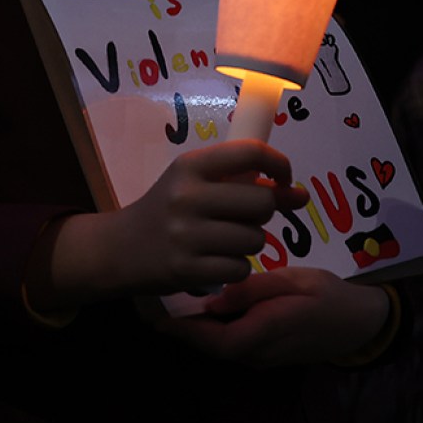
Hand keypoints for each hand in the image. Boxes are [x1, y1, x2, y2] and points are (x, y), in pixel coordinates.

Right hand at [29, 140, 303, 311]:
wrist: (120, 249)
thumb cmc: (167, 210)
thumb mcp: (196, 184)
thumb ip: (246, 183)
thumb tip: (301, 195)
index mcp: (189, 166)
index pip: (251, 153)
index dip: (279, 165)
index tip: (282, 180)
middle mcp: (187, 196)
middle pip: (261, 202)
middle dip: (264, 213)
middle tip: (244, 217)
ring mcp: (186, 235)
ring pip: (254, 239)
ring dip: (248, 243)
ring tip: (223, 241)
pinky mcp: (187, 269)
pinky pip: (240, 268)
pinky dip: (235, 267)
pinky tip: (214, 262)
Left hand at [157, 267, 390, 367]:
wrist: (360, 322)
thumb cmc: (327, 296)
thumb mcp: (293, 281)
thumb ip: (252, 290)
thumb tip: (212, 301)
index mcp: (261, 334)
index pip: (211, 338)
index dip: (181, 327)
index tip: (154, 310)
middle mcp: (255, 352)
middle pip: (208, 344)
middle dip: (180, 325)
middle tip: (152, 301)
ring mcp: (260, 356)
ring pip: (217, 344)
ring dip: (193, 327)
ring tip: (170, 300)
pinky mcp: (265, 351)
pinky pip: (230, 341)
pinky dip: (211, 327)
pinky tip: (201, 305)